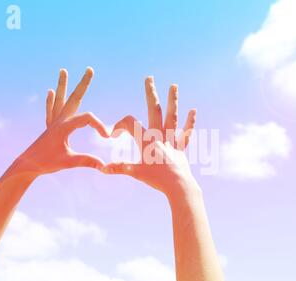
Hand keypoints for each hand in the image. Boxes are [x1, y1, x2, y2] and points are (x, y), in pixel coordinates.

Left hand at [16, 67, 108, 175]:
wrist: (26, 165)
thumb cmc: (46, 163)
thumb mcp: (68, 162)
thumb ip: (86, 161)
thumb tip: (103, 165)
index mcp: (64, 126)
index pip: (87, 118)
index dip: (100, 125)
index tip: (107, 137)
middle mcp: (58, 121)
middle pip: (74, 98)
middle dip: (83, 83)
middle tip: (90, 69)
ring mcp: (53, 123)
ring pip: (60, 100)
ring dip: (62, 85)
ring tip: (63, 70)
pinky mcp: (49, 128)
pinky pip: (50, 110)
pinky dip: (51, 100)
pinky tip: (50, 92)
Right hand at [101, 76, 197, 196]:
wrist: (178, 186)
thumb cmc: (156, 179)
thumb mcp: (135, 173)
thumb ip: (118, 168)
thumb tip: (102, 168)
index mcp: (146, 140)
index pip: (130, 123)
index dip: (119, 126)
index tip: (113, 135)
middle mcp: (160, 136)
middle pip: (154, 110)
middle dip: (150, 93)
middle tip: (149, 78)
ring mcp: (172, 140)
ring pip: (172, 117)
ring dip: (173, 101)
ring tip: (174, 85)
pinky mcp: (181, 148)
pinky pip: (185, 133)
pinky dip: (189, 122)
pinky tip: (193, 110)